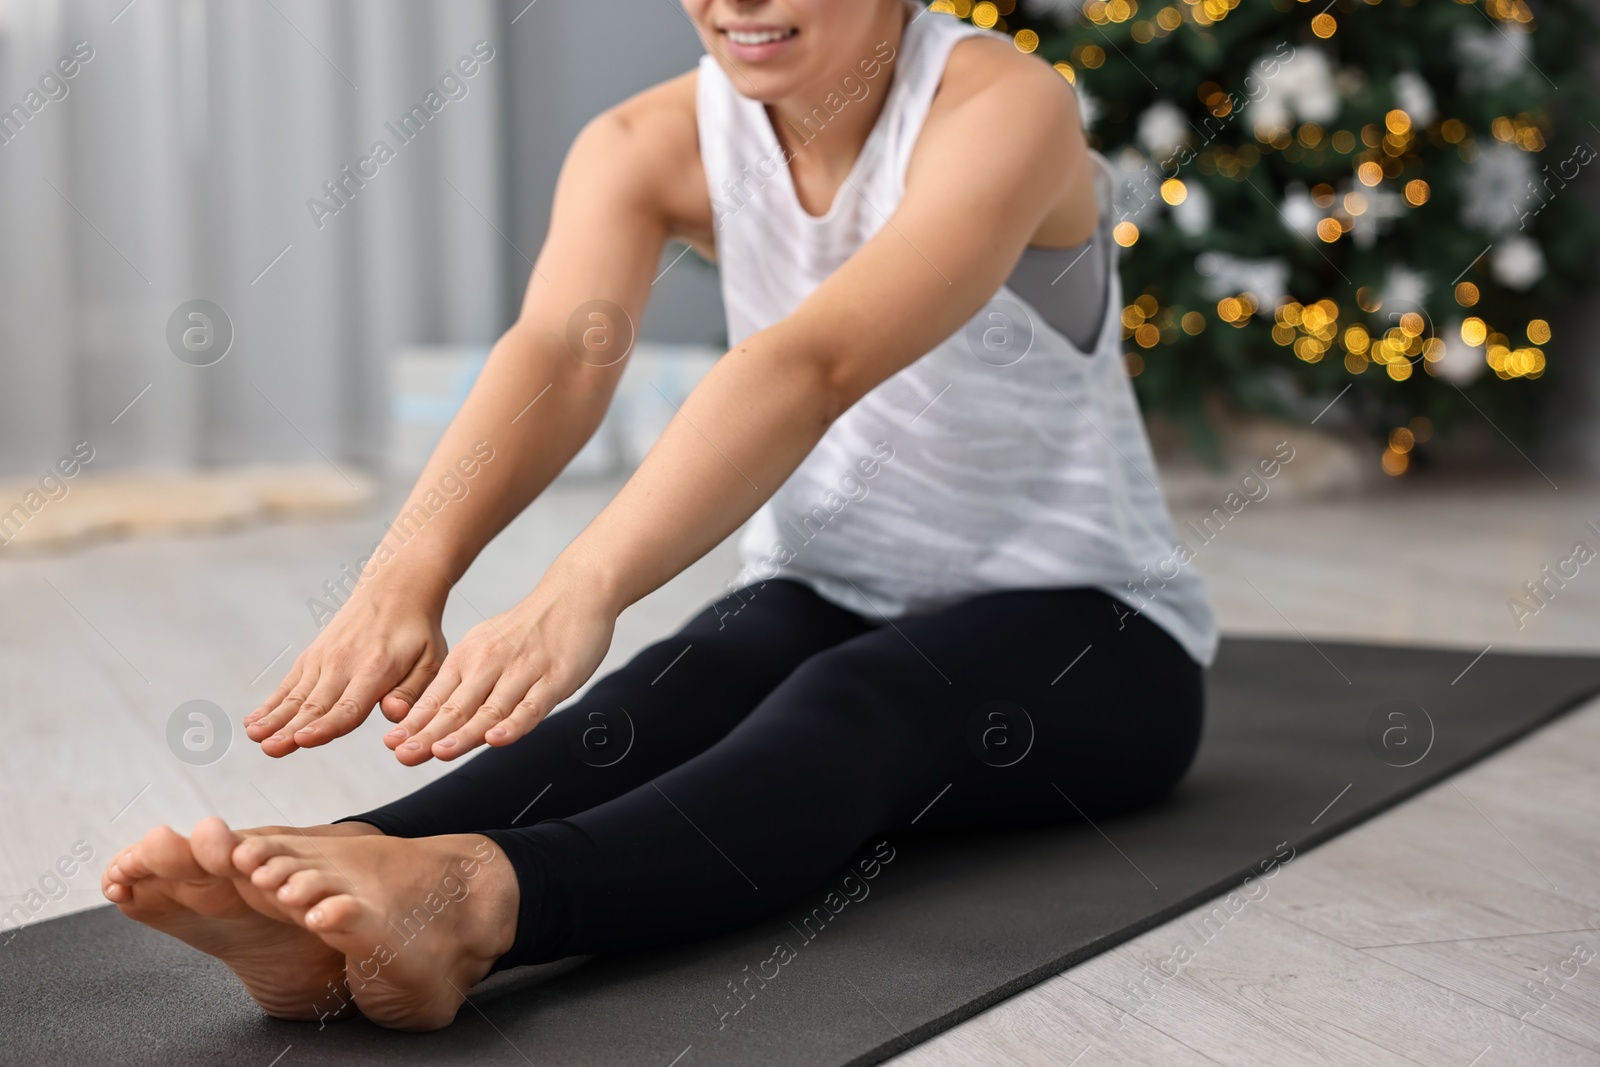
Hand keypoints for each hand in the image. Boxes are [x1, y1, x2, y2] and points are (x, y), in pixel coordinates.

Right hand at [245, 587, 447, 756]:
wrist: (395, 589)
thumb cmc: (417, 633)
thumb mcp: (430, 660)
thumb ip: (411, 691)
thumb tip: (391, 713)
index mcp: (376, 668)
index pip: (349, 706)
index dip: (327, 726)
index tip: (305, 740)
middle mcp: (343, 663)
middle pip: (316, 704)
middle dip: (292, 729)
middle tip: (270, 748)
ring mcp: (323, 659)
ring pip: (297, 696)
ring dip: (275, 719)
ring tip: (255, 737)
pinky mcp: (312, 657)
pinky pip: (289, 684)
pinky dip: (271, 704)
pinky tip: (253, 722)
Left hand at [385, 568, 617, 764]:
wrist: (575, 593)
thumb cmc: (530, 629)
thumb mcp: (487, 648)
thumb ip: (466, 684)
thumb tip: (434, 720)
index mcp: (470, 659)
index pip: (437, 698)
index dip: (415, 724)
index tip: (393, 744)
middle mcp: (491, 665)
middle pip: (457, 707)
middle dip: (428, 734)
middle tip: (404, 754)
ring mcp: (523, 672)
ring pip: (490, 710)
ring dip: (464, 734)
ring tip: (440, 752)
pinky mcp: (555, 679)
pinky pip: (531, 706)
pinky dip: (514, 726)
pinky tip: (497, 740)